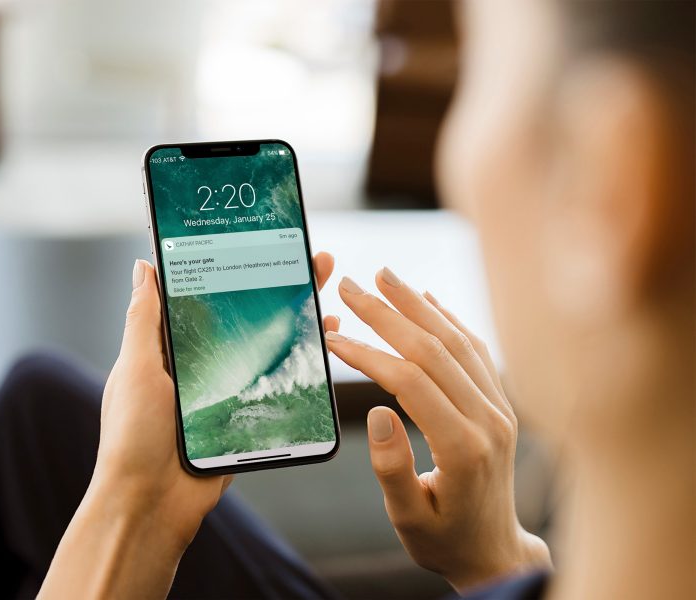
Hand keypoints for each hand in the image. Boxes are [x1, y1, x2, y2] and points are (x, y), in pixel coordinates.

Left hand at [40, 253, 336, 598]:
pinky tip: (324, 343)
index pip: (206, 297)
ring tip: (327, 291)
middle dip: (278, 286)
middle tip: (311, 257)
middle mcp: (199, 365)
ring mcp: (225, 390)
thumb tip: (144, 267)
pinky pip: (276, 385)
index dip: (233, 268)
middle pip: (245, 317)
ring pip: (267, 347)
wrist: (151, 505)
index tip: (260, 241)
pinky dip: (301, 363)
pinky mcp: (244, 416)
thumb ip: (144, 319)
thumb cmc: (133, 436)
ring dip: (297, 319)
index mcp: (169, 348)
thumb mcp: (135, 368)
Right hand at [324, 268, 550, 592]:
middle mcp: (488, 420)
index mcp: (462, 448)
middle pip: (434, 350)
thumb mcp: (408, 518)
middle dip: (388, 313)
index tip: (333, 337)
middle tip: (353, 286)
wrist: (494, 551)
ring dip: (419, 306)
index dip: (367, 354)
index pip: (409, 382)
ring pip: (457, 342)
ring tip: (385, 277)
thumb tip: (376, 413)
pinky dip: (450, 321)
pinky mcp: (500, 404)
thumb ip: (391, 468)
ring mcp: (499, 409)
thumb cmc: (443, 538)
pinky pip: (475, 352)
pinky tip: (428, 301)